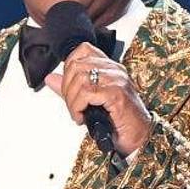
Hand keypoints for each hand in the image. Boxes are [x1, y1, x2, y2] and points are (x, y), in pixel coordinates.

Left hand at [44, 42, 152, 156]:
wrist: (138, 138)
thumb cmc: (118, 122)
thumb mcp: (89, 102)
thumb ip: (70, 88)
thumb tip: (50, 78)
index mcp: (110, 67)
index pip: (83, 50)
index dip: (69, 69)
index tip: (70, 89)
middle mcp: (115, 70)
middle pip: (76, 66)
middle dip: (67, 89)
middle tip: (73, 107)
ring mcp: (118, 80)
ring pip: (80, 79)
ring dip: (72, 101)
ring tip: (78, 113)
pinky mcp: (117, 94)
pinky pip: (87, 93)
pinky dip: (78, 107)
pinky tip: (82, 117)